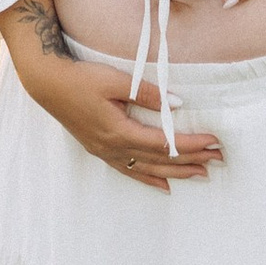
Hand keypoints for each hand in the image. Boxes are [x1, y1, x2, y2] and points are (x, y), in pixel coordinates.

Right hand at [0, 0, 220, 188]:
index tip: (214, 141)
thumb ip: (147, 93)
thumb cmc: (81, 78)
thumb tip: (177, 104)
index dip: (191, 144)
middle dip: (191, 160)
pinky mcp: (99, 149)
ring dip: (176, 173)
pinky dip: (149, 178)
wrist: (47, 83)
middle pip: (160, 160)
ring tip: (201, 175)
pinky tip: (164, 186)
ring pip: (147, 170)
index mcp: (119, 132)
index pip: (164, 143)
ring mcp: (105, 152)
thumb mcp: (114, 80)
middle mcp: (113, 148)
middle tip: (219, 159)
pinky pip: (129, 170)